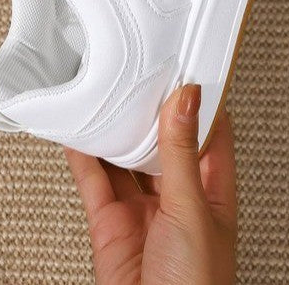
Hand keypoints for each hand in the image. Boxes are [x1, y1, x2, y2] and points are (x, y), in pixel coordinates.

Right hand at [66, 85, 236, 284]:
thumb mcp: (192, 211)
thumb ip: (182, 154)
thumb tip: (186, 101)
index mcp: (211, 192)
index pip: (209, 133)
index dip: (199, 100)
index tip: (184, 66)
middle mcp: (177, 196)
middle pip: (162, 140)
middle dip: (148, 110)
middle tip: (136, 74)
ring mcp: (142, 208)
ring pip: (124, 156)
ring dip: (114, 129)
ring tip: (104, 96)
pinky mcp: (110, 221)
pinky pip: (94, 179)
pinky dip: (82, 154)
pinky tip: (76, 132)